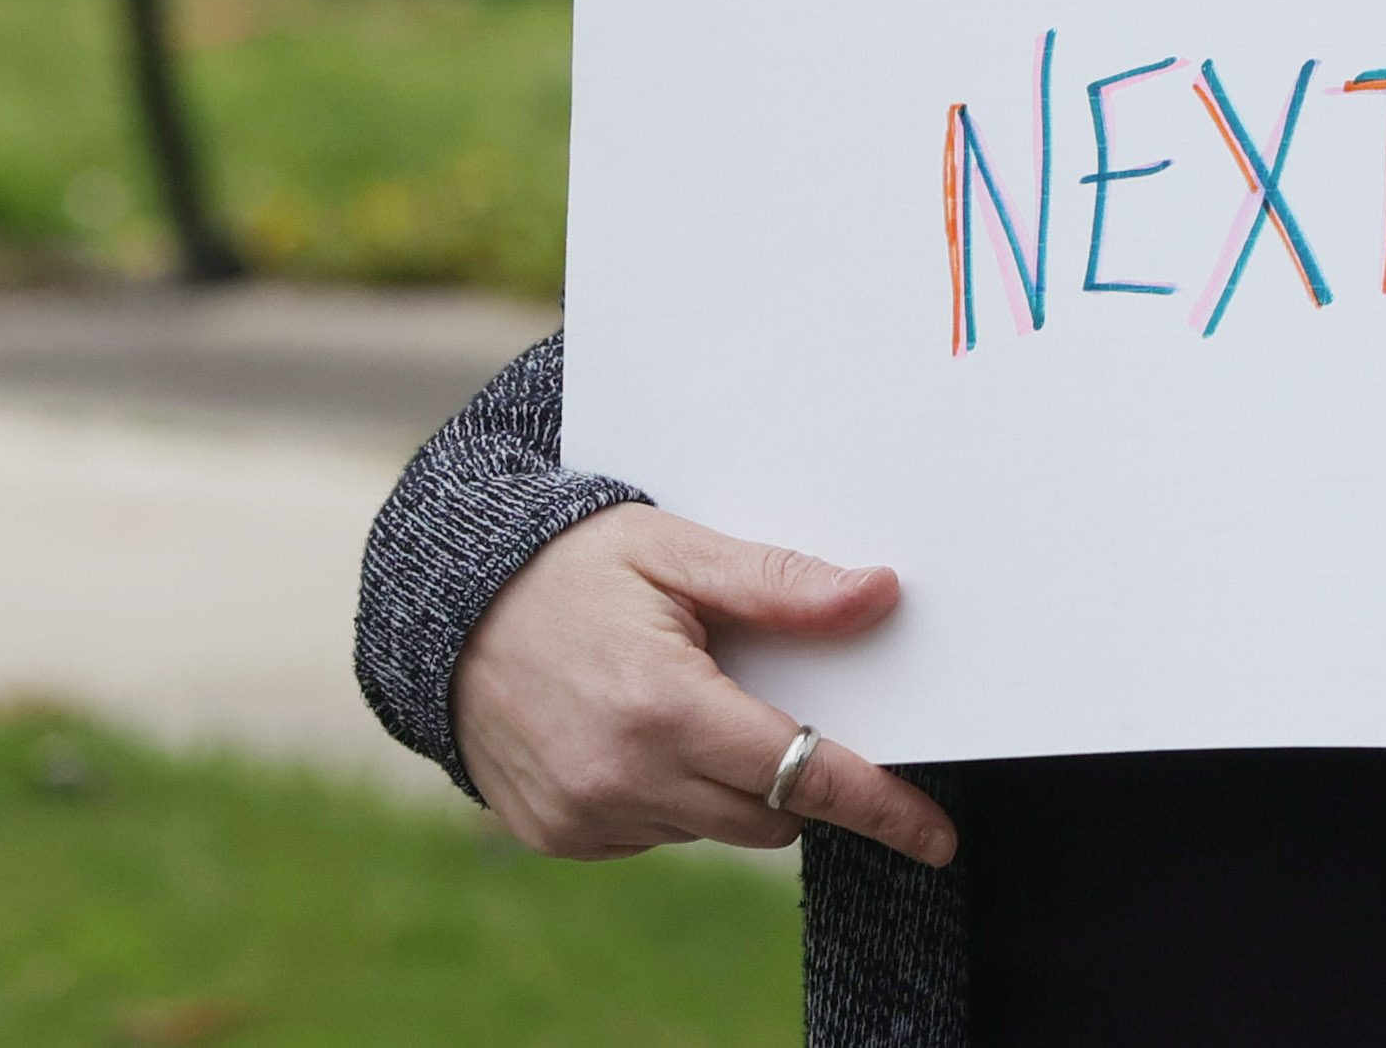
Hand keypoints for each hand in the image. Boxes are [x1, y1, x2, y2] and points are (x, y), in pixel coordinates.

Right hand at [453, 502, 957, 866]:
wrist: (449, 607)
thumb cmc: (572, 566)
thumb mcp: (678, 550)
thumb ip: (781, 584)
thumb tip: (880, 595)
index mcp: (661, 708)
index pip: (801, 773)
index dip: (879, 805)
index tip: (936, 834)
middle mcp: (620, 779)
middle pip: (769, 813)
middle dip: (801, 773)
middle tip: (788, 703)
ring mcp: (584, 819)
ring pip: (714, 826)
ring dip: (732, 779)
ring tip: (695, 695)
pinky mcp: (558, 836)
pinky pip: (657, 831)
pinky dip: (674, 791)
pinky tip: (645, 728)